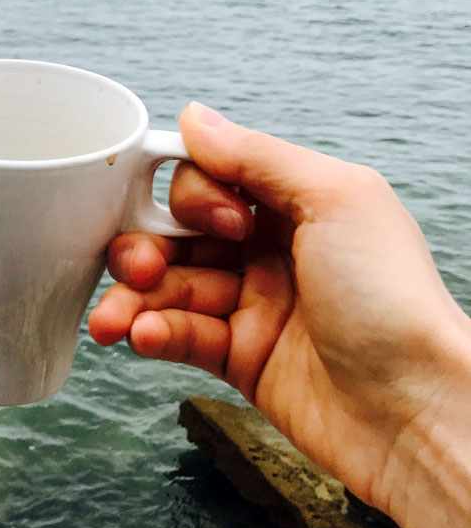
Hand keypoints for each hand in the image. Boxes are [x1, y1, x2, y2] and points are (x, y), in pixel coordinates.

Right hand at [89, 103, 470, 527]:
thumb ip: (258, 157)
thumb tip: (196, 118)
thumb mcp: (334, 200)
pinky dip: (154, 334)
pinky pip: (179, 336)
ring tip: (115, 319)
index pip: (213, 178)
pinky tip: (145, 337)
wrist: (413, 409)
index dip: (186, 192)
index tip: (186, 212)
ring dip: (132, 299)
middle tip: (135, 265)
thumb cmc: (394, 303)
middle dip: (143, 247)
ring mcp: (256, 306)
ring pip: (169, 289)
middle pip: (179, 235)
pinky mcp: (241, 360)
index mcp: (300, 204)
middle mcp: (274, 251)